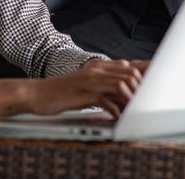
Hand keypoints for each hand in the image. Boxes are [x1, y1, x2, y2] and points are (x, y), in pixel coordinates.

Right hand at [30, 59, 145, 118]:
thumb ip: (104, 85)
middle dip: (139, 91)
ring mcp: (90, 80)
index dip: (140, 80)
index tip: (146, 93)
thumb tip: (124, 94)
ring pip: (121, 86)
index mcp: (98, 65)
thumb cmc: (63, 92)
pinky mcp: (83, 93)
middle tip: (140, 106)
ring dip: (129, 101)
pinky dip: (114, 110)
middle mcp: (96, 69)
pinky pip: (106, 100)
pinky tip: (115, 117)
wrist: (38, 93)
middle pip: (129, 75)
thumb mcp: (86, 84)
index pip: (128, 67)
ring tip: (130, 113)